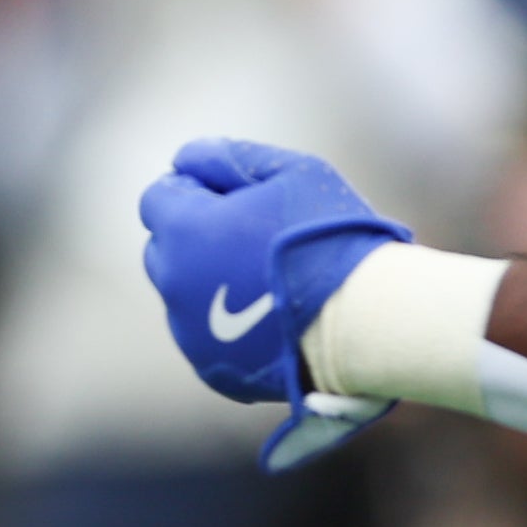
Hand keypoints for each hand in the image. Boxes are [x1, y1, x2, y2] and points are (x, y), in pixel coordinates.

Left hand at [136, 137, 406, 405]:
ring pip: (184, 296)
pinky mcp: (213, 369)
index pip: (159, 199)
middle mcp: (173, 283)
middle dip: (195, 236)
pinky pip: (206, 337)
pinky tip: (269, 316)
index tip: (234, 198)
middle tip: (252, 237)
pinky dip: (226, 325)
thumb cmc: (329, 236)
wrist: (367, 319)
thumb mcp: (290, 172)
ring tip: (265, 280)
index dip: (196, 192)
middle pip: (165, 248)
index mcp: (183, 230)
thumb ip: (230, 157)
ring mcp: (190, 333)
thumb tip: (187, 159)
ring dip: (208, 281)